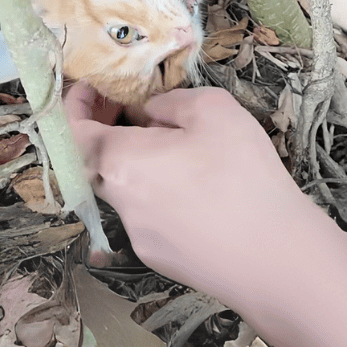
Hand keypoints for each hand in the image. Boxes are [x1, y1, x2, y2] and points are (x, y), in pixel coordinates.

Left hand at [63, 84, 309, 304]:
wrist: (275, 260)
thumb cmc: (242, 175)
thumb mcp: (214, 109)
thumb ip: (172, 102)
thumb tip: (151, 112)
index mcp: (121, 162)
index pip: (71, 132)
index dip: (75, 105)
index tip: (95, 86)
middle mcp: (120, 202)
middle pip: (95, 161)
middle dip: (107, 129)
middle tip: (135, 108)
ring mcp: (139, 237)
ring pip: (125, 189)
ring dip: (138, 161)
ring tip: (180, 146)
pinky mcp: (161, 259)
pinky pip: (149, 214)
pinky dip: (159, 191)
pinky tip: (200, 188)